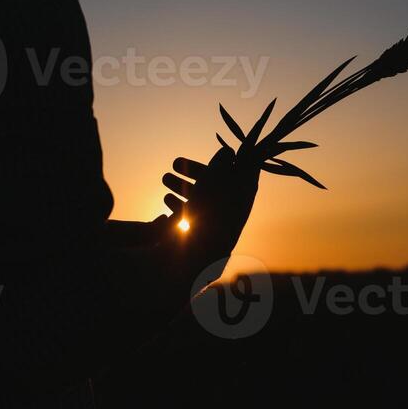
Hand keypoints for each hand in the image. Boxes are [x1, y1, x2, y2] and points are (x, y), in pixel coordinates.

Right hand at [161, 146, 259, 261]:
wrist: (195, 261)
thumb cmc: (205, 214)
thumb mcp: (213, 180)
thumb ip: (221, 164)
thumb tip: (230, 151)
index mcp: (242, 199)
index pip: (245, 173)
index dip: (234, 159)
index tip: (227, 147)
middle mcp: (234, 213)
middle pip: (218, 186)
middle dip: (193, 172)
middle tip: (174, 163)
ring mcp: (220, 227)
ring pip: (202, 201)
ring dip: (181, 187)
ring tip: (163, 179)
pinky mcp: (206, 240)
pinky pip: (194, 219)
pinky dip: (181, 207)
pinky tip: (165, 201)